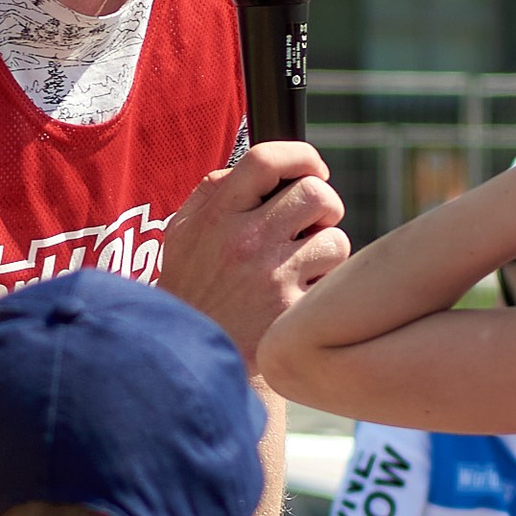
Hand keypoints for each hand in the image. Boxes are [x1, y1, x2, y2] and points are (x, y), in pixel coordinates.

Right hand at [164, 145, 348, 368]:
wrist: (188, 360)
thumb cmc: (191, 293)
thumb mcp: (182, 236)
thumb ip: (213, 194)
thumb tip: (262, 167)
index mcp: (216, 215)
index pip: (266, 159)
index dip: (301, 156)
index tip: (314, 168)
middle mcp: (244, 241)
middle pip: (316, 193)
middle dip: (324, 206)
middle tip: (312, 225)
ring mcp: (271, 277)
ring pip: (334, 239)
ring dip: (326, 251)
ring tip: (302, 268)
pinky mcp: (292, 312)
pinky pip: (334, 281)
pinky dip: (325, 287)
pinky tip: (300, 298)